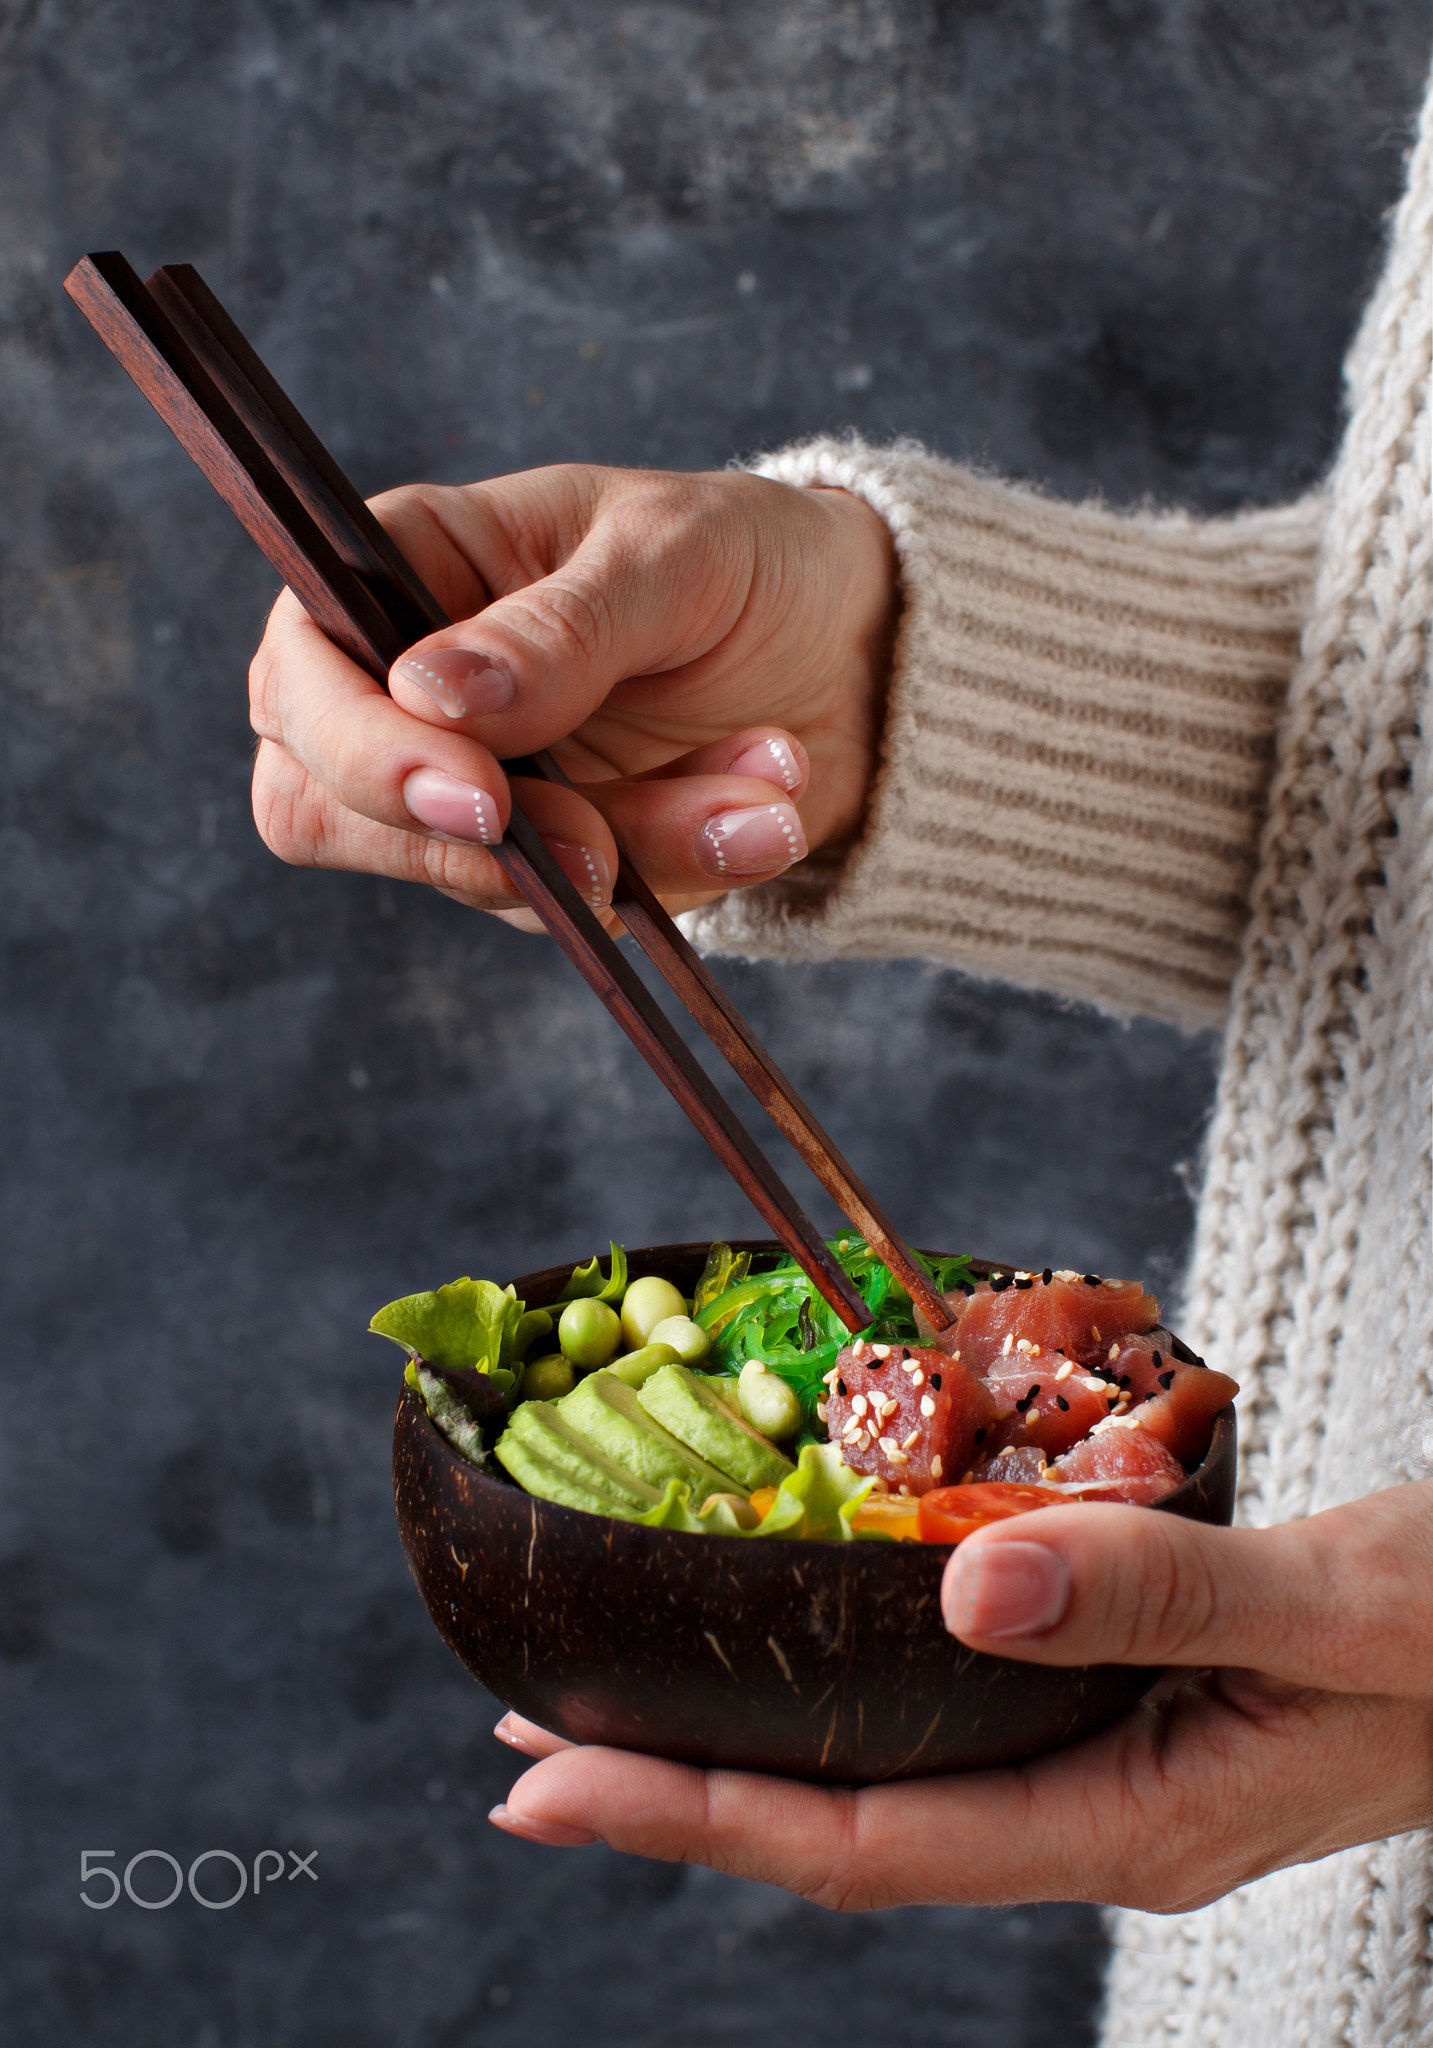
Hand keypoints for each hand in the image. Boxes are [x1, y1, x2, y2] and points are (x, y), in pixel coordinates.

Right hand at [249, 465, 896, 930]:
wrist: (856, 653)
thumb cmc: (744, 560)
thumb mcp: (672, 555)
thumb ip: (558, 628)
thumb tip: (427, 695)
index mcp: (404, 565)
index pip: (301, 672)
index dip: (359, 748)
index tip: (479, 795)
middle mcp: (406, 688)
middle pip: (322, 808)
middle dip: (467, 846)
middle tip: (601, 848)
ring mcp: (470, 789)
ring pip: (472, 878)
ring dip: (627, 851)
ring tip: (763, 787)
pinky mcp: (545, 865)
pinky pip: (574, 909)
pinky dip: (680, 871)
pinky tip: (765, 810)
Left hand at [488, 1482, 1432, 1911]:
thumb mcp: (1335, 1609)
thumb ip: (1158, 1594)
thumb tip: (963, 1583)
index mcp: (1138, 1823)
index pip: (874, 1849)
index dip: (703, 1819)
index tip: (551, 1785)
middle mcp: (1101, 1813)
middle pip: (853, 1830)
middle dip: (684, 1797)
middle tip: (527, 1751)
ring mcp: (1110, 1766)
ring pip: (893, 1774)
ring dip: (754, 1742)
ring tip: (618, 1698)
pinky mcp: (1123, 1704)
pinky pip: (952, 1712)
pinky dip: (849, 1679)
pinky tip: (805, 1633)